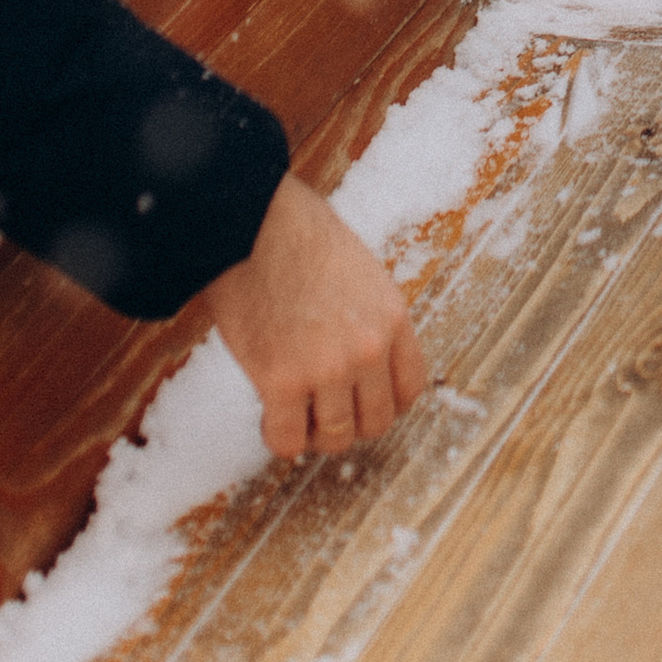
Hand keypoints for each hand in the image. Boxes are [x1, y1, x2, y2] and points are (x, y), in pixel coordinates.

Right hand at [204, 172, 428, 457]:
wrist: (251, 221)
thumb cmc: (297, 235)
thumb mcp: (360, 272)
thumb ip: (368, 318)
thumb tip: (360, 364)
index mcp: (393, 317)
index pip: (410, 389)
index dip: (384, 403)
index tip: (361, 401)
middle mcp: (369, 349)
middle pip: (376, 422)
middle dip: (349, 423)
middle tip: (321, 411)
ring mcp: (328, 368)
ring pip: (334, 437)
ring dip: (313, 434)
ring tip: (294, 414)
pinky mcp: (281, 380)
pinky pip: (288, 439)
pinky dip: (278, 438)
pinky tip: (268, 416)